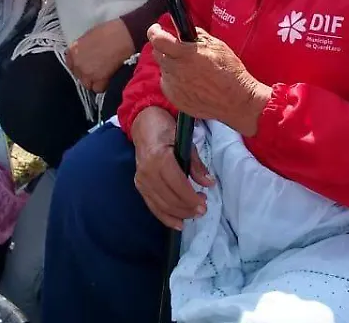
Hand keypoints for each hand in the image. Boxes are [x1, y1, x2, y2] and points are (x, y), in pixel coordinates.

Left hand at [66, 18, 134, 91]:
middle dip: (88, 73)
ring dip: (95, 81)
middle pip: (79, 76)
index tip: (86, 66)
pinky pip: (98, 88)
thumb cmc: (110, 32)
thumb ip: (83, 48)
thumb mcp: (90, 36)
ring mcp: (87, 72)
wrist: (124, 35)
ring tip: (104, 73)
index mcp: (73, 50)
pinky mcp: (99, 79)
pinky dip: (104, 85)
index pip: (71, 65)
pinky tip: (109, 77)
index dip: (80, 66)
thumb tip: (85, 54)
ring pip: (87, 84)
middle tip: (98, 68)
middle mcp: (77, 63)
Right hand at [131, 106, 214, 229]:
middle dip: (187, 208)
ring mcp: (141, 179)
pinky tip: (178, 224)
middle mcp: (147, 172)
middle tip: (203, 210)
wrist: (143, 124)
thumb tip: (209, 183)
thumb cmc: (166, 129)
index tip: (205, 205)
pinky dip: (165, 217)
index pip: (177, 185)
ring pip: (161, 205)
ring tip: (194, 214)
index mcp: (160, 158)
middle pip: (169, 199)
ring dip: (179, 214)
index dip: (191, 199)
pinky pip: (152, 206)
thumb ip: (196, 164)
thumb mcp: (185, 141)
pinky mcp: (139, 185)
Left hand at [148, 24, 270, 136]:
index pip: (157, 39)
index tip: (157, 29)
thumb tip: (185, 31)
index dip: (155, 31)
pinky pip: (168, 84)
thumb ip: (197, 37)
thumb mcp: (217, 45)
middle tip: (179, 50)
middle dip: (165, 48)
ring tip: (190, 70)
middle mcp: (175, 70)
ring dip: (171, 66)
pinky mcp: (175, 99)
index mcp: (185, 54)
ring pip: (164, 69)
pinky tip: (190, 82)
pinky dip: (174, 81)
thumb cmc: (230, 72)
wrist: (235, 101)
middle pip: (157, 54)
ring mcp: (173, 86)